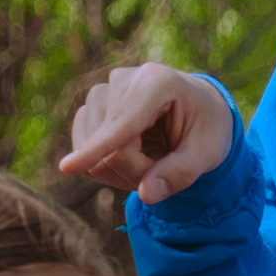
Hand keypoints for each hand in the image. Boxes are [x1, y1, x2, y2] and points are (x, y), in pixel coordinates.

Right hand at [60, 66, 232, 205]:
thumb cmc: (206, 127)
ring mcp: (102, 91)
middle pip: (110, 147)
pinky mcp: (91, 106)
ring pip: (92, 151)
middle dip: (136, 173)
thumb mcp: (209, 152)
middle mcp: (123, 80)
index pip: (123, 124)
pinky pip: (82, 148)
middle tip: (164, 170)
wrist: (197, 107)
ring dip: (120, 171)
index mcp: (157, 82)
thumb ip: (181, 173)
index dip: (97, 150)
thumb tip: (147, 195)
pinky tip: (130, 154)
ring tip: (151, 160)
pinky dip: (104, 163)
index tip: (66, 168)